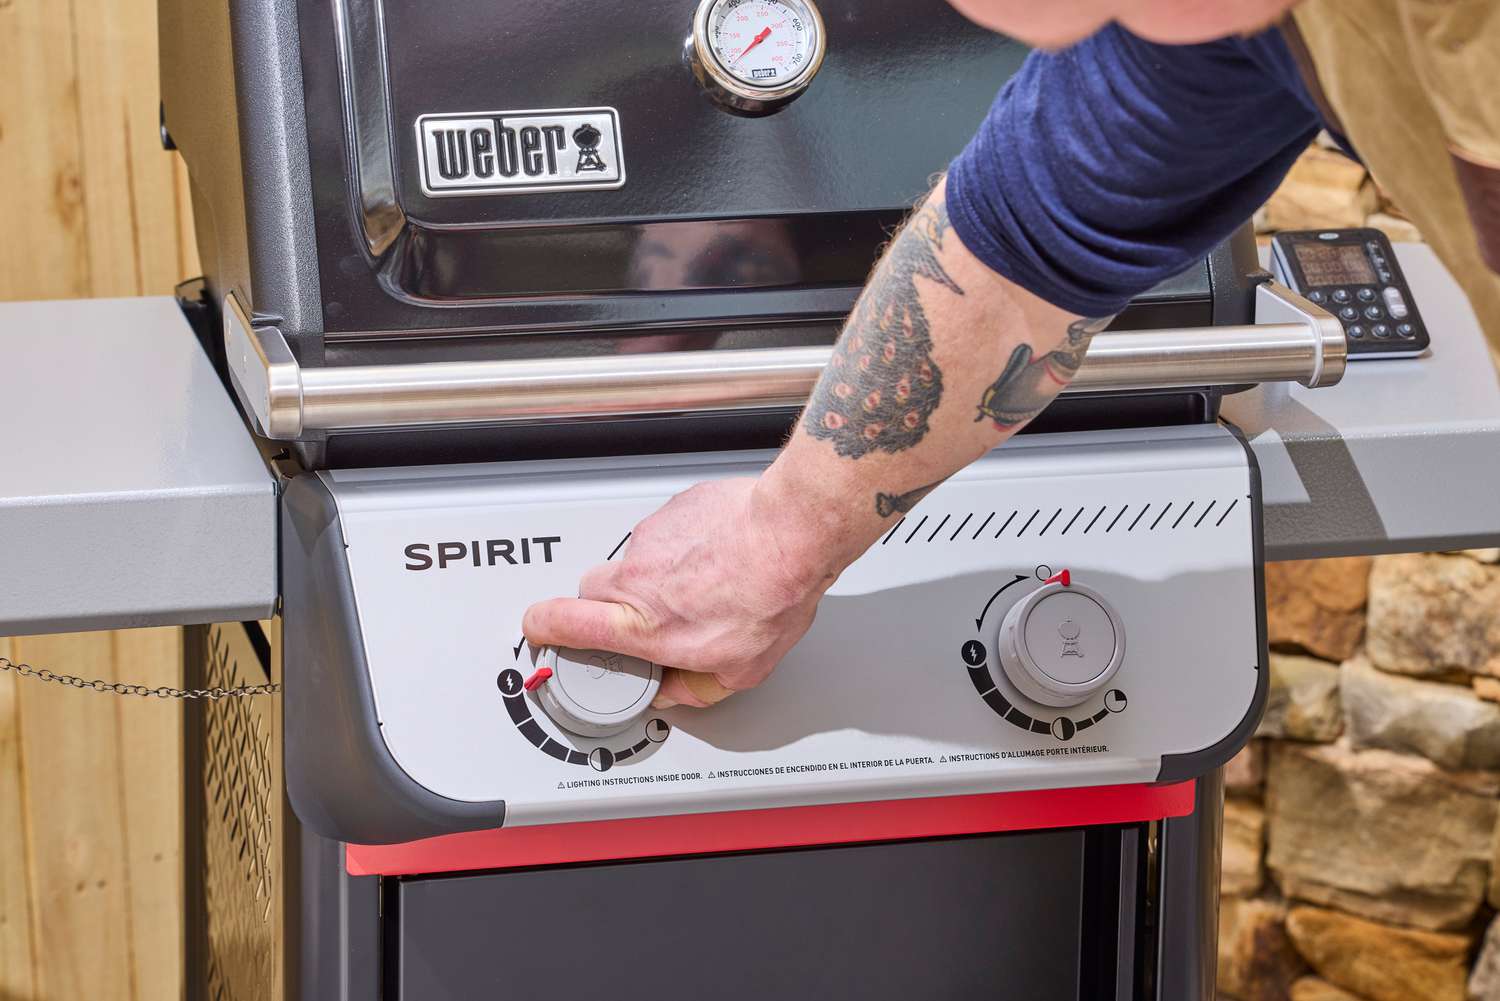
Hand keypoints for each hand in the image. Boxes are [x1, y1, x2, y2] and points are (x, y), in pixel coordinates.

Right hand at [522, 478, 833, 708]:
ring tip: (702, 584)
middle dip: (610, 607)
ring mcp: (652, 539)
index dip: (542, 629)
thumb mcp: (740, 670)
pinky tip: (716, 555)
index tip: (539, 631)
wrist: (792, 532)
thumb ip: (695, 688)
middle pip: (592, 590)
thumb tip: (675, 692)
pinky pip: (665, 532)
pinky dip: (682, 545)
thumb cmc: (771, 594)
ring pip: (634, 560)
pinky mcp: (673, 509)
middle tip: (645, 617)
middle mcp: (637, 578)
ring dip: (656, 575)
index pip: (563, 623)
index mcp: (643, 624)